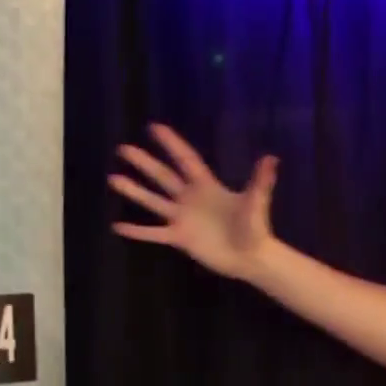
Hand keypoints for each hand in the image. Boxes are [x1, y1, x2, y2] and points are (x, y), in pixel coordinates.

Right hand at [108, 123, 277, 280]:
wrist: (251, 258)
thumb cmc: (255, 228)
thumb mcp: (256, 202)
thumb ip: (260, 182)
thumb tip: (271, 158)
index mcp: (207, 187)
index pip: (186, 160)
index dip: (173, 144)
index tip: (155, 127)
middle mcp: (190, 199)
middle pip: (164, 177)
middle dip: (145, 163)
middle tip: (123, 149)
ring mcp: (182, 218)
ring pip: (153, 201)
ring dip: (135, 191)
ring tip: (114, 179)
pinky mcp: (179, 238)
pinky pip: (154, 233)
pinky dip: (137, 230)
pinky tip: (117, 226)